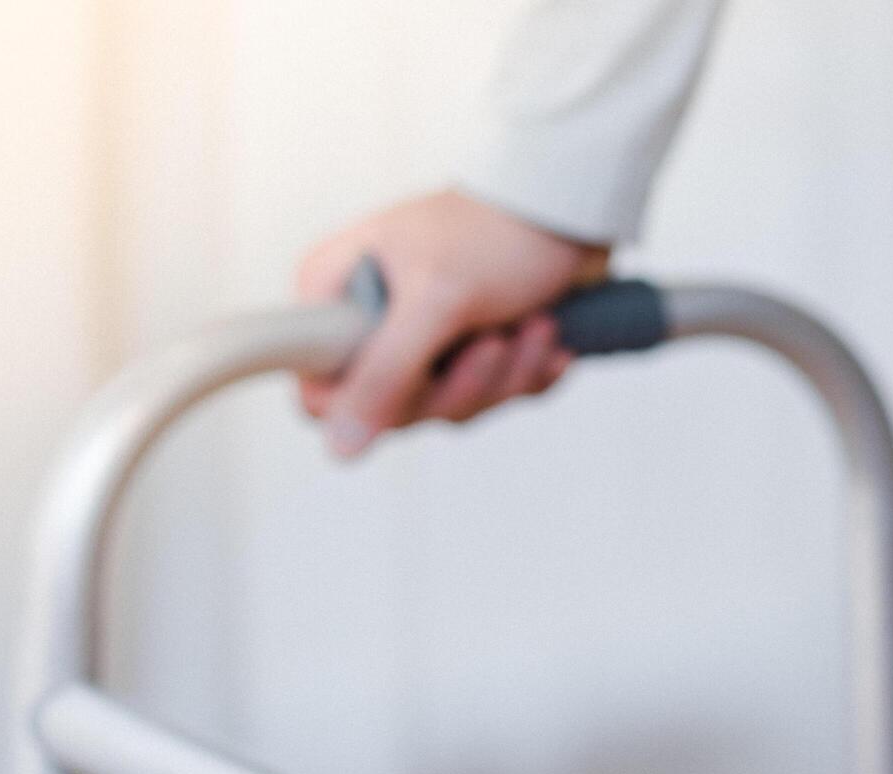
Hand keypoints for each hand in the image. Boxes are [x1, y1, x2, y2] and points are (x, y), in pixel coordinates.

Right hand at [294, 190, 607, 458]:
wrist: (572, 208)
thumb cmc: (498, 233)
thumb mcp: (436, 302)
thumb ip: (384, 375)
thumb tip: (339, 446)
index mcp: (335, 294)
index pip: (321, 391)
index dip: (372, 402)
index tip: (424, 372)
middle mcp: (371, 320)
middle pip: (397, 410)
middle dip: (463, 382)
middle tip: (494, 339)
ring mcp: (422, 337)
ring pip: (451, 406)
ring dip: (506, 373)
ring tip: (535, 324)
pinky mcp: (470, 348)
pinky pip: (493, 396)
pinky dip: (528, 370)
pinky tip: (548, 333)